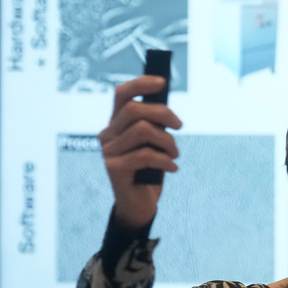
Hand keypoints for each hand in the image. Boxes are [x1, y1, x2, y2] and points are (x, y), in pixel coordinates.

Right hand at [98, 75, 182, 229]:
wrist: (139, 204)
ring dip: (167, 141)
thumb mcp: (154, 143)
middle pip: (135, 110)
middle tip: (179, 126)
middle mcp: (107, 135)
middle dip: (164, 114)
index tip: (162, 82)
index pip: (121, 94)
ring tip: (175, 153)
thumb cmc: (150, 170)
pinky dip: (165, 160)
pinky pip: (145, 155)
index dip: (141, 84)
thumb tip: (166, 102)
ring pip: (143, 131)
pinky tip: (173, 168)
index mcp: (116, 124)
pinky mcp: (113, 168)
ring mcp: (108, 152)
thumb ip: (155, 124)